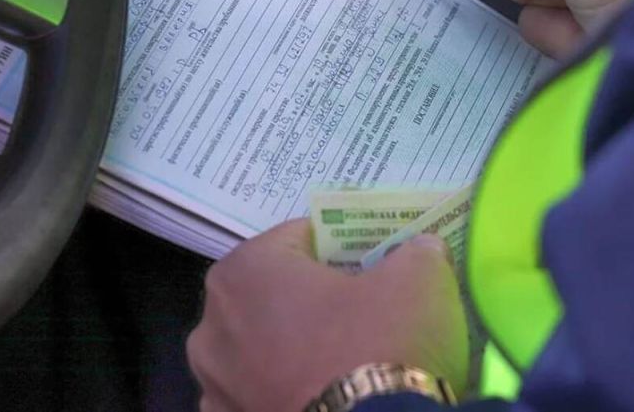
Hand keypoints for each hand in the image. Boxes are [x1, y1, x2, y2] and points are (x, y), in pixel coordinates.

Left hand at [186, 220, 468, 411]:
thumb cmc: (380, 344)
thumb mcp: (421, 278)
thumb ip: (416, 252)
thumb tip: (420, 251)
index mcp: (246, 269)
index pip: (301, 238)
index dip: (344, 246)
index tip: (375, 262)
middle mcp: (212, 323)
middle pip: (275, 293)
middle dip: (314, 298)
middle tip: (364, 311)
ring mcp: (214, 384)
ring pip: (261, 348)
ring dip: (292, 349)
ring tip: (344, 363)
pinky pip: (256, 396)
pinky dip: (282, 392)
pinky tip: (323, 398)